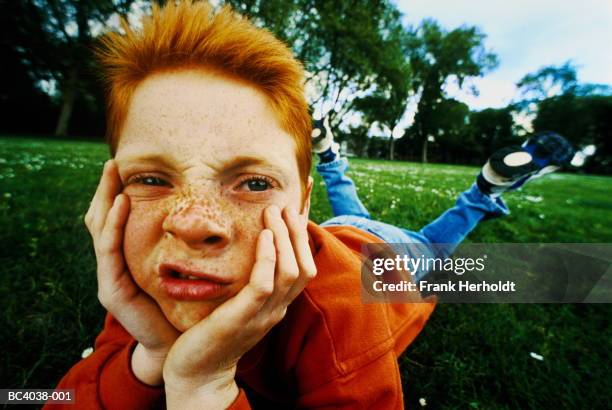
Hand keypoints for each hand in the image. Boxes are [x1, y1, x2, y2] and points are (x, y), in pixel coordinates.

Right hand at [84, 160, 179, 384]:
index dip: (118, 192)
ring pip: (100, 229)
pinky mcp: (112, 290)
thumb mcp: (180, 267)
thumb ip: (181, 243)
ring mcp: (109, 276)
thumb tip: (205, 212)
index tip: (127, 166)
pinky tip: (122, 204)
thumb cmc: (182, 305)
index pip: (117, 219)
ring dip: (106, 199)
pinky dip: (114, 225)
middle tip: (114, 162)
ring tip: (113, 173)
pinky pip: (109, 251)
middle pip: (102, 219)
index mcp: (128, 258)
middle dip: (106, 189)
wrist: (176, 344)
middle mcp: (114, 264)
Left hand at [162, 205, 316, 408]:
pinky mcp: (242, 318)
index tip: (294, 214)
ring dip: (283, 238)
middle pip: (304, 267)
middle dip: (297, 233)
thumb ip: (250, 284)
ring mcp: (263, 315)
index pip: (304, 269)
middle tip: (284, 206)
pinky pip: (264, 284)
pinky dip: (267, 257)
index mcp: (278, 306)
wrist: (196, 373)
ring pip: (289, 271)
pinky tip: (262, 236)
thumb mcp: (238, 305)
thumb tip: (253, 253)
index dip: (302, 240)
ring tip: (272, 212)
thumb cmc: (213, 334)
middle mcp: (277, 310)